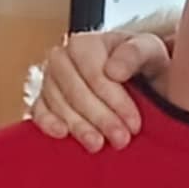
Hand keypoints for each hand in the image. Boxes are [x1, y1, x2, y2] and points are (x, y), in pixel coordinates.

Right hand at [28, 29, 168, 151]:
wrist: (133, 78)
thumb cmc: (140, 63)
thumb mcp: (149, 50)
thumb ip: (136, 53)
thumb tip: (114, 71)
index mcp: (85, 43)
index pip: (95, 74)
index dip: (115, 101)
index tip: (134, 123)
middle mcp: (62, 58)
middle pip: (76, 91)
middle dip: (100, 118)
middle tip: (121, 140)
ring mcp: (49, 80)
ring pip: (59, 104)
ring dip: (79, 126)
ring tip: (99, 144)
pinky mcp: (43, 100)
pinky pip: (39, 111)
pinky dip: (48, 123)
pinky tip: (62, 134)